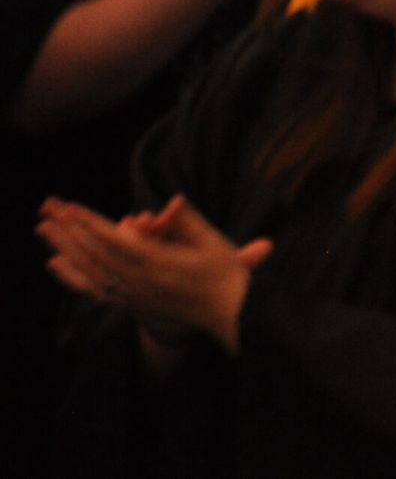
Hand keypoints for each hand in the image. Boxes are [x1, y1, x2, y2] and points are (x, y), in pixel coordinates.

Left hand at [38, 195, 272, 355]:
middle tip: (47, 208)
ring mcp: (132, 295)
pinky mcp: (130, 303)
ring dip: (65, 247)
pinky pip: (93, 289)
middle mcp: (139, 282)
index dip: (92, 224)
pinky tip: (55, 262)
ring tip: (44, 229)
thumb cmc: (226, 276)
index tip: (71, 208)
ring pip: (90, 270)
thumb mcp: (214, 243)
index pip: (116, 242)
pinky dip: (71, 275)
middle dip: (70, 230)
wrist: (229, 315)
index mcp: (159, 265)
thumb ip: (187, 221)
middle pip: (95, 253)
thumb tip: (172, 202)